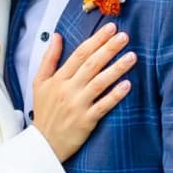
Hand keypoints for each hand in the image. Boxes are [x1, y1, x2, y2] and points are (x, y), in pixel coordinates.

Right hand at [32, 24, 134, 160]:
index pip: (79, 54)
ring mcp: (78, 105)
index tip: (110, 28)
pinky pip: (103, 105)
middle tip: (125, 36)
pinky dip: (115, 95)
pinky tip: (127, 84)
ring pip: (100, 82)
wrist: (43, 144)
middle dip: (109, 48)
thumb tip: (57, 36)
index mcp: (58, 79)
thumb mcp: (39, 83)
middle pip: (92, 64)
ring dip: (117, 68)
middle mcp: (68, 90)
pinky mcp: (86, 121)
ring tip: (132, 56)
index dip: (96, 40)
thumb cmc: (45, 112)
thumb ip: (49, 59)